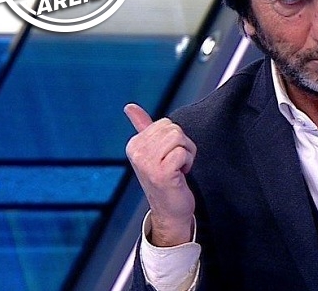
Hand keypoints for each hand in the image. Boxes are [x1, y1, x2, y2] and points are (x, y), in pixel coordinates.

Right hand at [125, 103, 195, 246]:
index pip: (165, 123)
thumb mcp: (153, 151)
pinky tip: (180, 175)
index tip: (168, 156)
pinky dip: (188, 163)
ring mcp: (147, 163)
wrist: (170, 211)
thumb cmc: (166, 178)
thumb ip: (142, 126)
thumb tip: (129, 106)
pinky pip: (183, 152)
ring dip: (186, 153)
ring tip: (178, 168)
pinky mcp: (161, 173)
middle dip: (182, 144)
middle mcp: (137, 152)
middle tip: (176, 163)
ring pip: (179, 138)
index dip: (175, 139)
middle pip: (173, 129)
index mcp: (134, 144)